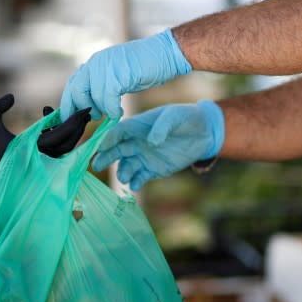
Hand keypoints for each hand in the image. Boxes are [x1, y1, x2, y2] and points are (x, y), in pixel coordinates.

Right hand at [0, 95, 91, 206]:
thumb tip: (12, 96)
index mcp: (30, 148)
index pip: (58, 136)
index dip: (71, 123)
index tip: (81, 110)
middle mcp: (41, 158)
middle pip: (68, 143)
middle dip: (78, 127)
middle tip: (86, 112)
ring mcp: (43, 163)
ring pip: (66, 148)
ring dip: (73, 132)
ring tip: (77, 116)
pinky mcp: (43, 164)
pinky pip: (60, 150)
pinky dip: (62, 136)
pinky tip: (55, 121)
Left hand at [60, 29, 191, 120]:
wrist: (165, 54)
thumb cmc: (144, 68)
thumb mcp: (117, 77)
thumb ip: (102, 87)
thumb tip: (90, 107)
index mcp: (94, 63)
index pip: (72, 85)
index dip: (69, 104)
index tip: (72, 119)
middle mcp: (96, 63)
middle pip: (76, 91)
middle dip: (82, 109)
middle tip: (94, 118)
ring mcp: (106, 66)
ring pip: (92, 97)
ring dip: (102, 110)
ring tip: (112, 114)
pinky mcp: (118, 73)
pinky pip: (108, 98)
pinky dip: (112, 110)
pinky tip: (119, 112)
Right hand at [92, 100, 224, 190]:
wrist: (204, 133)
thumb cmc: (187, 118)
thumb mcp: (175, 116)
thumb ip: (162, 126)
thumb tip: (151, 141)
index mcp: (138, 126)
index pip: (118, 132)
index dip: (108, 139)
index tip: (101, 146)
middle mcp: (136, 142)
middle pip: (116, 150)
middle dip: (106, 157)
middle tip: (97, 165)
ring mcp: (143, 157)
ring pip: (126, 166)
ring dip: (122, 171)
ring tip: (124, 176)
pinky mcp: (153, 169)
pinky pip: (140, 177)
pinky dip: (136, 182)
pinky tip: (135, 185)